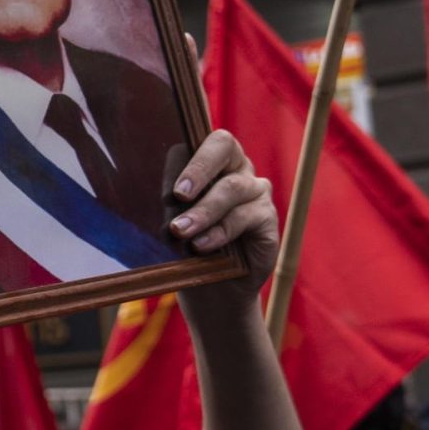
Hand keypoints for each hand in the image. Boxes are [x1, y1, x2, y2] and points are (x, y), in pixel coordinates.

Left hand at [167, 128, 277, 313]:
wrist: (211, 289)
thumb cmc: (186, 247)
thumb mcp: (171, 222)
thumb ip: (169, 202)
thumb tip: (161, 194)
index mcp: (210, 161)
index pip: (200, 140)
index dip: (185, 159)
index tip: (168, 190)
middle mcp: (236, 168)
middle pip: (223, 146)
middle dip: (199, 169)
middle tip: (178, 196)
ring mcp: (255, 191)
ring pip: (232, 188)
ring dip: (203, 211)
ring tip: (182, 231)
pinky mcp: (268, 217)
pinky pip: (245, 217)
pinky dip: (220, 232)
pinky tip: (202, 246)